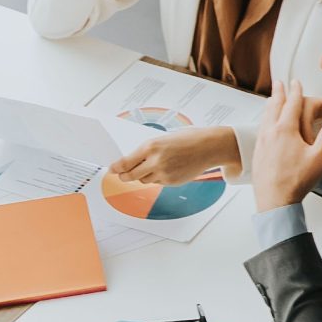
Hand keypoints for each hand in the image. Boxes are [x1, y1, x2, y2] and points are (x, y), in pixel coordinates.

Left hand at [107, 126, 242, 184]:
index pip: (125, 163)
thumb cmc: (188, 138)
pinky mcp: (172, 182)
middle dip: (124, 176)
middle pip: (130, 176)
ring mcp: (164, 174)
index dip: (116, 168)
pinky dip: (157, 178)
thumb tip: (131, 161)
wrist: (209, 146)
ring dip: (142, 176)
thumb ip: (146, 150)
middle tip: (121, 174)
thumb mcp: (163, 138)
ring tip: (151, 166)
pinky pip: (157, 182)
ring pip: (144, 180)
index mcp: (151, 146)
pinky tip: (166, 168)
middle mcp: (155, 161)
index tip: (111, 169)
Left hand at [246, 82, 321, 209]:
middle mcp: (270, 133)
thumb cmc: (297, 181)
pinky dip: (265, 120)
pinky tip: (266, 125)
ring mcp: (261, 143)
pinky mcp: (257, 153)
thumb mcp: (319, 158)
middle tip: (279, 83)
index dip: (296, 91)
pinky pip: (261, 129)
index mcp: (285, 130)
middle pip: (274, 107)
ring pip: (265, 117)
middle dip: (279, 93)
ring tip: (272, 99)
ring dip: (270, 105)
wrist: (274, 202)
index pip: (292, 104)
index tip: (296, 82)